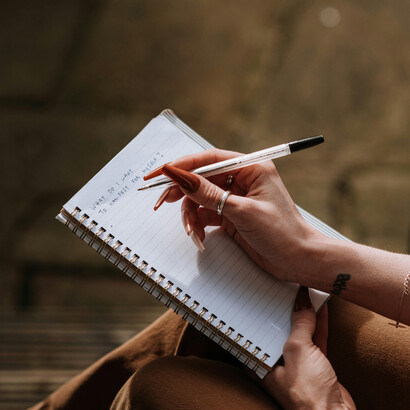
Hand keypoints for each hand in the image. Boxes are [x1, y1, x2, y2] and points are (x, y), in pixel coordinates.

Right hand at [145, 148, 327, 284]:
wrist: (299, 261)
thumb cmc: (281, 232)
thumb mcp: (242, 211)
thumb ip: (208, 194)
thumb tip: (178, 176)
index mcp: (250, 168)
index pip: (209, 160)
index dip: (181, 165)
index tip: (159, 173)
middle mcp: (242, 179)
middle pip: (201, 179)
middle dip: (181, 192)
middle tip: (160, 202)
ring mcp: (235, 198)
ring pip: (200, 199)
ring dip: (191, 215)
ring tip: (192, 233)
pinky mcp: (231, 215)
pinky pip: (206, 214)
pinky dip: (198, 224)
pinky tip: (199, 238)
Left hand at [262, 286, 354, 409]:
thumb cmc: (307, 394)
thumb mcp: (298, 351)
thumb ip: (300, 325)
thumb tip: (302, 303)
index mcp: (263, 361)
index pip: (260, 329)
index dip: (264, 311)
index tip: (267, 293)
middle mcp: (277, 361)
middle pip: (280, 329)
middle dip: (285, 310)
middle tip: (287, 288)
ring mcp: (298, 363)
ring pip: (300, 332)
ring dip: (305, 314)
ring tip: (306, 293)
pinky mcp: (316, 365)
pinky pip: (316, 339)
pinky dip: (318, 324)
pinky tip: (320, 308)